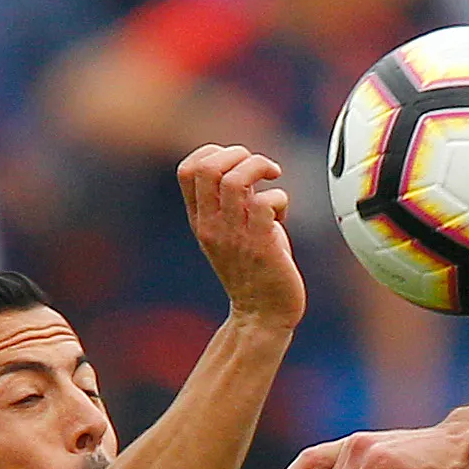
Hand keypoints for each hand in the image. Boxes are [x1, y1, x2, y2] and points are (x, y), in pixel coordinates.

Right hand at [177, 144, 304, 331]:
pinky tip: (281, 214)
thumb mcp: (232, 233)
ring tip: (273, 177)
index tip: (236, 161)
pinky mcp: (261, 246)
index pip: (187, 170)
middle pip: (209, 168)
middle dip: (238, 154)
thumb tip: (248, 167)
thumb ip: (232, 203)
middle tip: (260, 168)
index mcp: (200, 220)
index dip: (212, 152)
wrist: (262, 315)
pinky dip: (279, 198)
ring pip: (236, 180)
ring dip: (260, 167)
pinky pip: (266, 203)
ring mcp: (235, 236)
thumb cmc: (255, 271)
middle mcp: (212, 225)